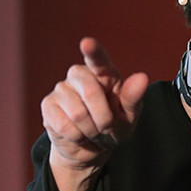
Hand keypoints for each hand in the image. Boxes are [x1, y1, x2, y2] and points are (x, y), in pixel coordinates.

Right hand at [40, 37, 147, 190]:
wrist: (92, 148)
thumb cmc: (115, 126)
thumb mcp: (129, 116)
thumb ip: (134, 97)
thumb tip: (142, 77)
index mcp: (105, 74)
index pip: (99, 60)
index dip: (93, 52)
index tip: (87, 43)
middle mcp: (80, 75)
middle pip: (91, 93)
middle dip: (104, 119)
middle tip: (107, 128)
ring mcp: (62, 89)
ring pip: (78, 113)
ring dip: (92, 131)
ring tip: (93, 131)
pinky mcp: (48, 105)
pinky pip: (65, 125)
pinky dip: (78, 137)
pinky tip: (78, 134)